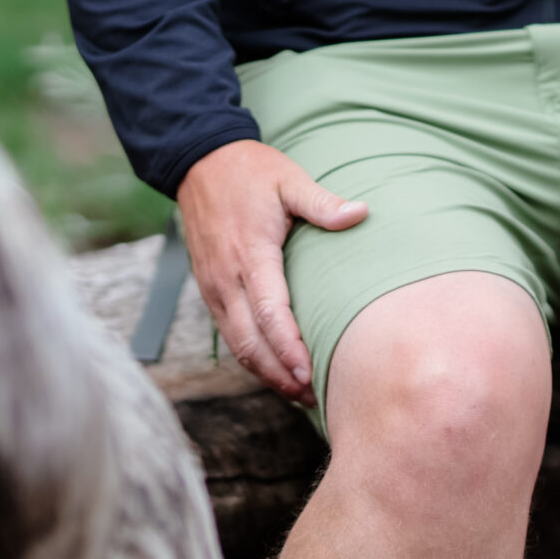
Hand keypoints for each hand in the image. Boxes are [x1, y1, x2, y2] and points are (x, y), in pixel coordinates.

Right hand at [176, 139, 367, 404]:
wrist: (198, 163)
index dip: (289, 348)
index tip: (310, 372)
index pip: (270, 313)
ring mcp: (213, 286)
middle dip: (280, 374)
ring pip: (237, 345)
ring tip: (298, 393)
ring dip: (266, 373)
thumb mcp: (289, 179)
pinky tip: (275, 370)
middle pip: (251, 342)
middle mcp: (226, 277)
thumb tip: (360, 213)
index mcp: (250, 254)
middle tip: (312, 395)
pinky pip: (229, 334)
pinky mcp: (208, 290)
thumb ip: (322, 203)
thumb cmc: (250, 172)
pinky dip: (251, 358)